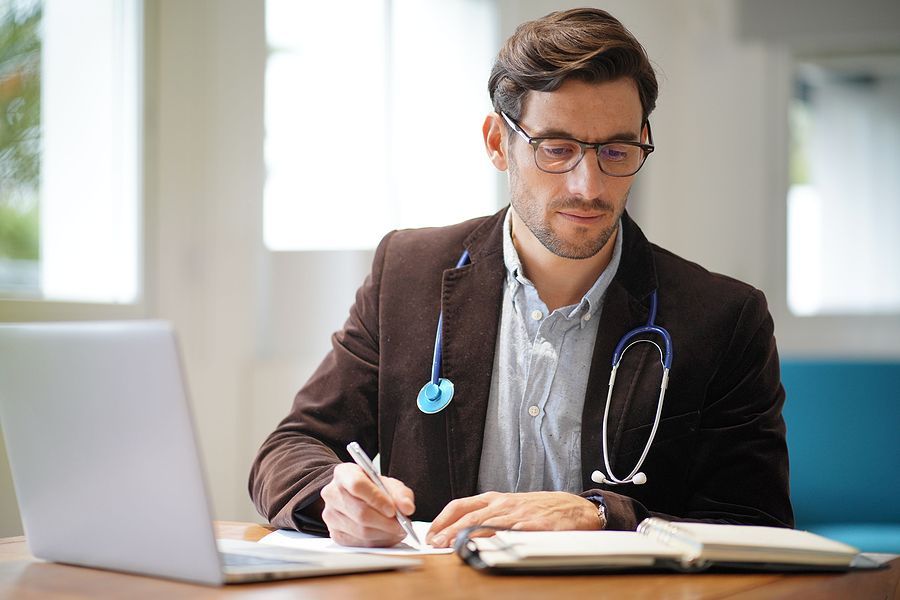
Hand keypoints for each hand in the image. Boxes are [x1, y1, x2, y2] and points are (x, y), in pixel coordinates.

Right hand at [319, 462, 415, 546]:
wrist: (356, 498)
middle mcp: (332, 493)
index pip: (357, 485)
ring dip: (384, 534)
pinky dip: (377, 541)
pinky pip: (359, 543)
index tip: (393, 510)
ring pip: (361, 531)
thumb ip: (401, 493)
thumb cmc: (372, 489)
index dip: (377, 499)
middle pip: (360, 512)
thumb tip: (407, 508)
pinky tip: (386, 535)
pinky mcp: (335, 534)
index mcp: (344, 474)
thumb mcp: (388, 484)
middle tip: (402, 525)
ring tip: (397, 530)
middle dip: (385, 522)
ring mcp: (331, 515)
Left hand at [426, 491, 599, 547]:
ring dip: (469, 536)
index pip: (460, 505)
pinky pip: (518, 532)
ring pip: (489, 524)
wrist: (572, 507)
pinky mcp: (536, 525)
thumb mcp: (508, 506)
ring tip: (454, 547)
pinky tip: (493, 545)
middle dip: (450, 531)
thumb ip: (486, 515)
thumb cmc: (538, 508)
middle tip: (436, 544)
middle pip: (471, 517)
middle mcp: (503, 505)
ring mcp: (519, 515)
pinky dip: (503, 538)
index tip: (430, 533)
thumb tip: (457, 529)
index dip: (443, 519)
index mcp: (494, 499)